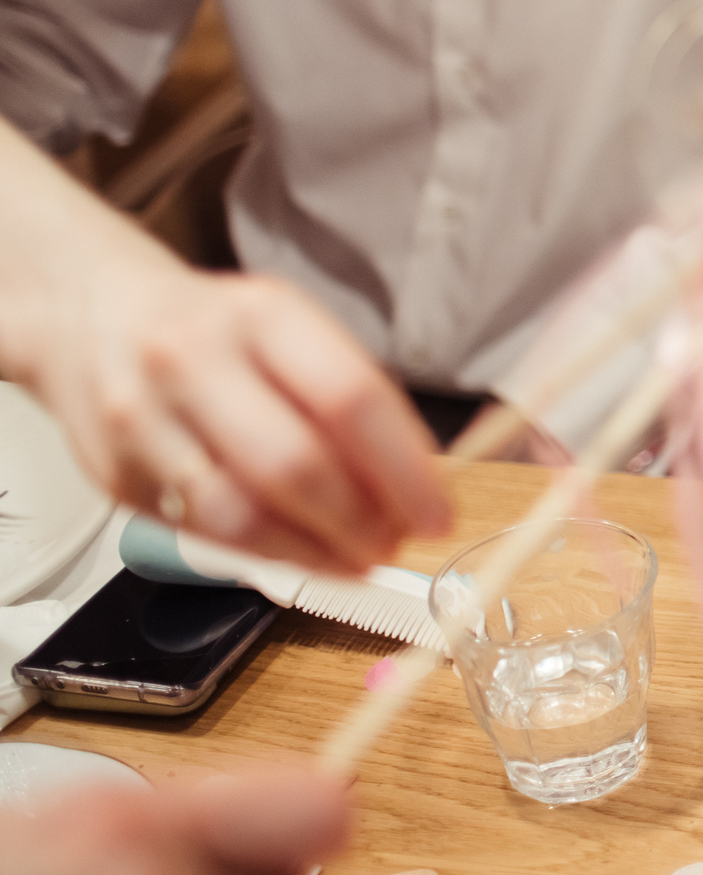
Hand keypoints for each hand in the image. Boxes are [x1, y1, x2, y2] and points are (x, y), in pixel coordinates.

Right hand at [0, 170, 450, 572]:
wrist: (92, 314)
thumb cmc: (215, 330)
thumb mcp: (292, 332)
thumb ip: (352, 403)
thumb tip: (418, 486)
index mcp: (261, 315)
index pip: (350, 400)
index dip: (405, 471)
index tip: (438, 513)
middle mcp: (193, 361)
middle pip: (295, 466)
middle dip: (361, 523)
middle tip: (395, 544)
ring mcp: (144, 420)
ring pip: (241, 516)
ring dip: (315, 554)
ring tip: (355, 560)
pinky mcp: (115, 475)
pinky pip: (202, 535)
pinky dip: (266, 556)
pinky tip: (302, 555)